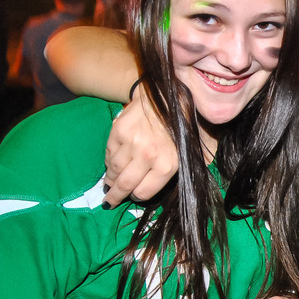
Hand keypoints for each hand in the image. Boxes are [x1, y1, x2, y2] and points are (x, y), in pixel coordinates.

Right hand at [104, 86, 177, 206]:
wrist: (169, 95)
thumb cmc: (182, 125)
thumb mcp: (189, 151)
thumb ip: (177, 170)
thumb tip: (165, 188)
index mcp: (167, 164)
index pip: (143, 192)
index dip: (137, 196)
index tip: (133, 196)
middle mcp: (148, 156)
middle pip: (125, 185)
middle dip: (115, 196)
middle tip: (108, 202)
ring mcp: (131, 143)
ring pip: (114, 170)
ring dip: (110, 179)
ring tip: (109, 184)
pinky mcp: (119, 131)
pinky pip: (109, 153)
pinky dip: (109, 161)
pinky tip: (112, 164)